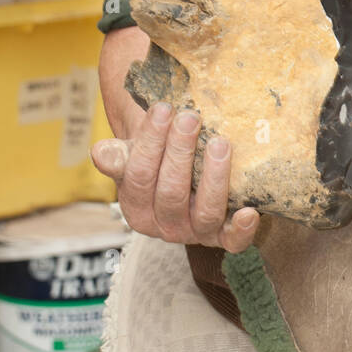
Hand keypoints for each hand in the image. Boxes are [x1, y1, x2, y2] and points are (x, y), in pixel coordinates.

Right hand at [90, 102, 260, 251]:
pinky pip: (234, 242)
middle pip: (171, 193)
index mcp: (136, 207)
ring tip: (220, 144)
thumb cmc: (159, 159)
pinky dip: (243, 229)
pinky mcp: (224, 237)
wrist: (187, 173)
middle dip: (181, 152)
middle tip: (191, 118)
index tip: (163, 108)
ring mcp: (195, 233)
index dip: (150, 142)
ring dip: (214, 178)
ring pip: (204, 213)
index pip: (139, 176)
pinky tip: (251, 211)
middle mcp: (164, 226)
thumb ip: (118, 155)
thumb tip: (100, 152)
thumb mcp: (134, 154)